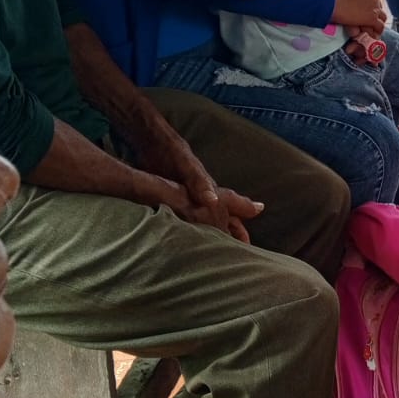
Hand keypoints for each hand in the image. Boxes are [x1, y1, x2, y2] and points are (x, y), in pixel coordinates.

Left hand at [128, 116, 259, 241]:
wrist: (151, 142)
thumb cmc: (173, 152)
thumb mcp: (188, 167)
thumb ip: (200, 183)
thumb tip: (214, 202)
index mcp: (210, 190)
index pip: (233, 210)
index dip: (239, 228)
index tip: (247, 246)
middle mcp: (203, 196)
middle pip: (222, 220)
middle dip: (230, 236)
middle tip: (235, 255)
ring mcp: (188, 199)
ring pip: (205, 222)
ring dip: (213, 236)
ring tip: (215, 252)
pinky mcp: (172, 201)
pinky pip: (187, 222)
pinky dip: (192, 232)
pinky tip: (188, 240)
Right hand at [330, 0, 388, 31]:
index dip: (367, 2)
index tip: (361, 7)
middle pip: (377, 6)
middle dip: (371, 13)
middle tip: (364, 20)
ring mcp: (374, 7)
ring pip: (381, 17)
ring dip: (375, 23)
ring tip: (369, 28)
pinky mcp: (371, 18)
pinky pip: (379, 27)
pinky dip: (375, 31)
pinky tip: (371, 35)